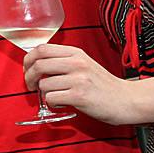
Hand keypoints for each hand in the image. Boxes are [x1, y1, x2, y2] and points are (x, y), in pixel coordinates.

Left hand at [23, 43, 145, 124]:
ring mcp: (78, 79)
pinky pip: (51, 98)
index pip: (42, 49)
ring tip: (55, 96)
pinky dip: (53, 104)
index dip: (28, 59)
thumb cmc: (103, 85)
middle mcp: (76, 63)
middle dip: (29, 77)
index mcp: (76, 53)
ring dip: (44, 93)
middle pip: (38, 64)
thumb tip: (36, 64)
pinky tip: (63, 104)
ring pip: (44, 84)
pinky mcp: (79, 96)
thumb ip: (63, 61)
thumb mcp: (84, 64)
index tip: (28, 69)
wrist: (126, 100)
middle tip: (31, 86)